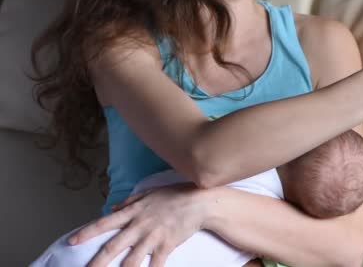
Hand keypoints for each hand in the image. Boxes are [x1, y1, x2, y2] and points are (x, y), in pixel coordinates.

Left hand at [68, 183, 206, 266]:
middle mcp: (139, 225)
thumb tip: (113, 209)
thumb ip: (130, 202)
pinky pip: (155, 264)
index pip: (104, 223)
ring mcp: (152, 237)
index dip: (87, 233)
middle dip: (97, 261)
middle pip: (113, 247)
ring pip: (131, 260)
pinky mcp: (166, 245)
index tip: (72, 241)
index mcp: (133, 212)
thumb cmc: (174, 195)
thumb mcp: (149, 193)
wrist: (199, 202)